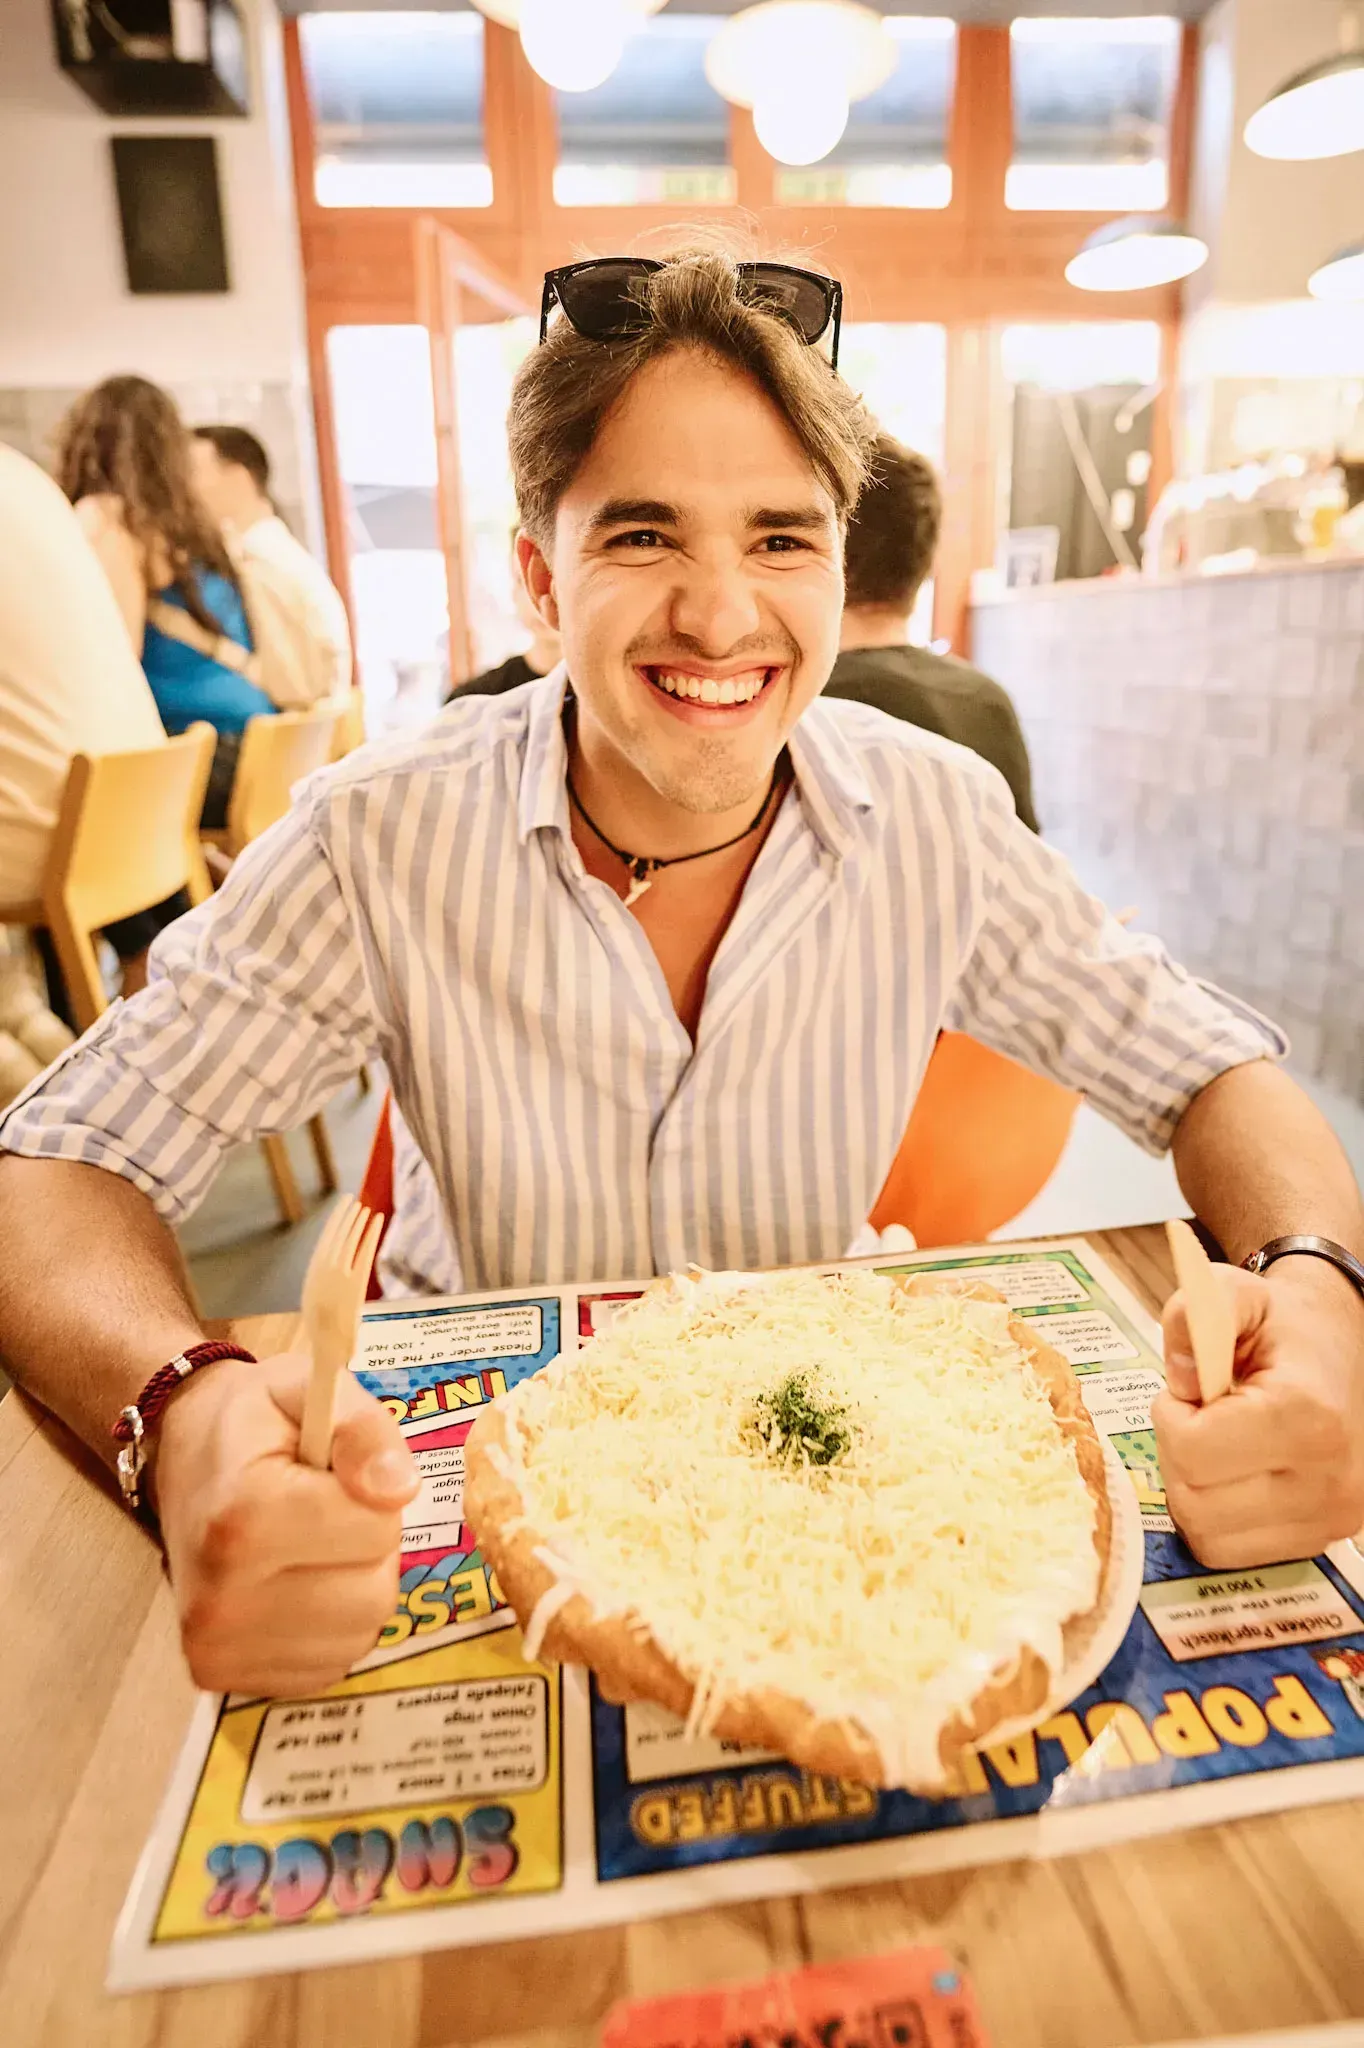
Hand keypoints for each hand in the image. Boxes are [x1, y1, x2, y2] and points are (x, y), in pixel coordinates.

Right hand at [154, 1352, 418, 1695]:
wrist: (182, 1457)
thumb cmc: (254, 1424)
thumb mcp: (307, 1388)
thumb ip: (362, 1429)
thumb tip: (399, 1491)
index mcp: (244, 1516)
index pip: (376, 1529)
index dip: (370, 1495)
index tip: (329, 1475)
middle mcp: (221, 1597)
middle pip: (373, 1595)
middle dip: (369, 1549)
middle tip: (326, 1515)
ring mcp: (216, 1646)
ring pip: (358, 1636)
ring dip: (354, 1590)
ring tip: (310, 1548)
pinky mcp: (221, 1676)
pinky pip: (328, 1665)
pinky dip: (330, 1628)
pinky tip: (295, 1586)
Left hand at [1153, 1260, 1363, 1567]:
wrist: (1339, 1352)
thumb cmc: (1280, 1327)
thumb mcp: (1234, 1294)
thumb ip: (1192, 1313)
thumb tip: (1179, 1377)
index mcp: (1308, 1415)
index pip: (1195, 1450)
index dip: (1171, 1416)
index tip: (1191, 1391)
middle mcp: (1329, 1480)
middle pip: (1194, 1502)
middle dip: (1177, 1453)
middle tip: (1200, 1417)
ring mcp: (1330, 1520)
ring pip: (1206, 1535)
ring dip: (1191, 1489)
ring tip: (1216, 1445)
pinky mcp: (1320, 1542)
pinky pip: (1230, 1552)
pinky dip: (1213, 1517)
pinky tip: (1231, 1475)